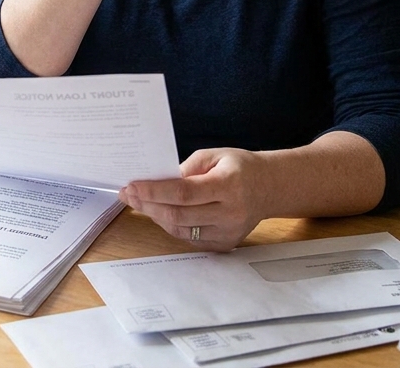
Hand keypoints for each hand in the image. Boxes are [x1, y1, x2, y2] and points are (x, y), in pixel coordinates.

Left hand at [119, 148, 269, 251]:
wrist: (270, 188)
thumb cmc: (240, 167)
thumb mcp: (215, 155)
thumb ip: (186, 168)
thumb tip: (157, 182)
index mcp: (228, 185)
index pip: (183, 193)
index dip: (154, 191)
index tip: (132, 186)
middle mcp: (230, 213)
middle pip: (178, 215)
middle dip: (148, 205)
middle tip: (129, 195)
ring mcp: (228, 232)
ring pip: (181, 231)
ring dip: (156, 216)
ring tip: (141, 202)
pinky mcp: (226, 244)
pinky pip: (190, 239)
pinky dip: (172, 226)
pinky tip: (161, 213)